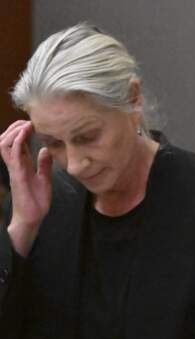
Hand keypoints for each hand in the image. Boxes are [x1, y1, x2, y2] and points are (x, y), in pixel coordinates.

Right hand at [0, 121, 51, 255]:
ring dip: (14, 132)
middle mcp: (15, 165)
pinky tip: (25, 134)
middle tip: (26, 120)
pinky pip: (13, 155)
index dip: (21, 131)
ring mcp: (14, 169)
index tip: (32, 123)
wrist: (32, 218)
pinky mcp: (17, 174)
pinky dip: (18, 142)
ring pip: (5, 145)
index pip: (17, 144)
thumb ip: (44, 165)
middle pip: (6, 141)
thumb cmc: (36, 200)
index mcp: (22, 165)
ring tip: (25, 124)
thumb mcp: (44, 179)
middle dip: (14, 128)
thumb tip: (46, 150)